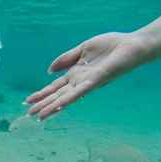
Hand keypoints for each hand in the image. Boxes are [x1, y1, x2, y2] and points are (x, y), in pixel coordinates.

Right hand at [24, 31, 153, 119]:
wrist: (133, 45)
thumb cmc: (112, 46)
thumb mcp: (83, 49)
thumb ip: (66, 58)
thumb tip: (49, 71)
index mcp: (76, 73)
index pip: (55, 87)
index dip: (41, 94)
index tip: (27, 101)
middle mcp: (80, 81)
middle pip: (57, 95)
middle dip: (42, 104)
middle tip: (27, 114)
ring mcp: (88, 82)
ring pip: (65, 98)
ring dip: (51, 107)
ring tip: (38, 116)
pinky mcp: (97, 80)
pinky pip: (80, 92)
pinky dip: (69, 99)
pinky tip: (59, 105)